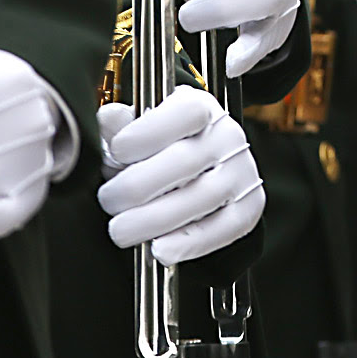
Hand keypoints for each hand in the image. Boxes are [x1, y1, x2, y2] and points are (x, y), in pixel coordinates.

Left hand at [97, 85, 263, 263]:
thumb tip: (108, 119)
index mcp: (202, 108)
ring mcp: (242, 173)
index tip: (116, 150)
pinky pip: (221, 229)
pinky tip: (158, 249)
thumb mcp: (142, 127)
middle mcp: (227, 136)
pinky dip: (187, 244)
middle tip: (109, 200)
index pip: (185, 112)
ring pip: (199, 199)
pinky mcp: (248, 207)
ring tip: (121, 230)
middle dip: (136, 186)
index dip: (147, 132)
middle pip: (184, 161)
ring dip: (152, 220)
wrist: (205, 170)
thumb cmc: (164, 147)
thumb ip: (121, 125)